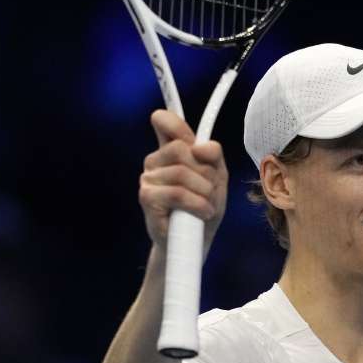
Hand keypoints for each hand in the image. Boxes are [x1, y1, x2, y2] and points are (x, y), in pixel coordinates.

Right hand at [139, 110, 228, 256]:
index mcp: (172, 151)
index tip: (185, 134)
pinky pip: (177, 192)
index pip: (165, 123)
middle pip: (183, 149)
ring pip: (182, 173)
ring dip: (204, 193)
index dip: (172, 122)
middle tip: (209, 190)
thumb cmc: (204, 206)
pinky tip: (201, 213)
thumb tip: (200, 147)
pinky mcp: (146, 197)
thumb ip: (213, 156)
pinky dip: (196, 204)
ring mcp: (148, 178)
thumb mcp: (216, 177)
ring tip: (206, 206)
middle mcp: (155, 160)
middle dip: (205, 171)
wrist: (196, 241)